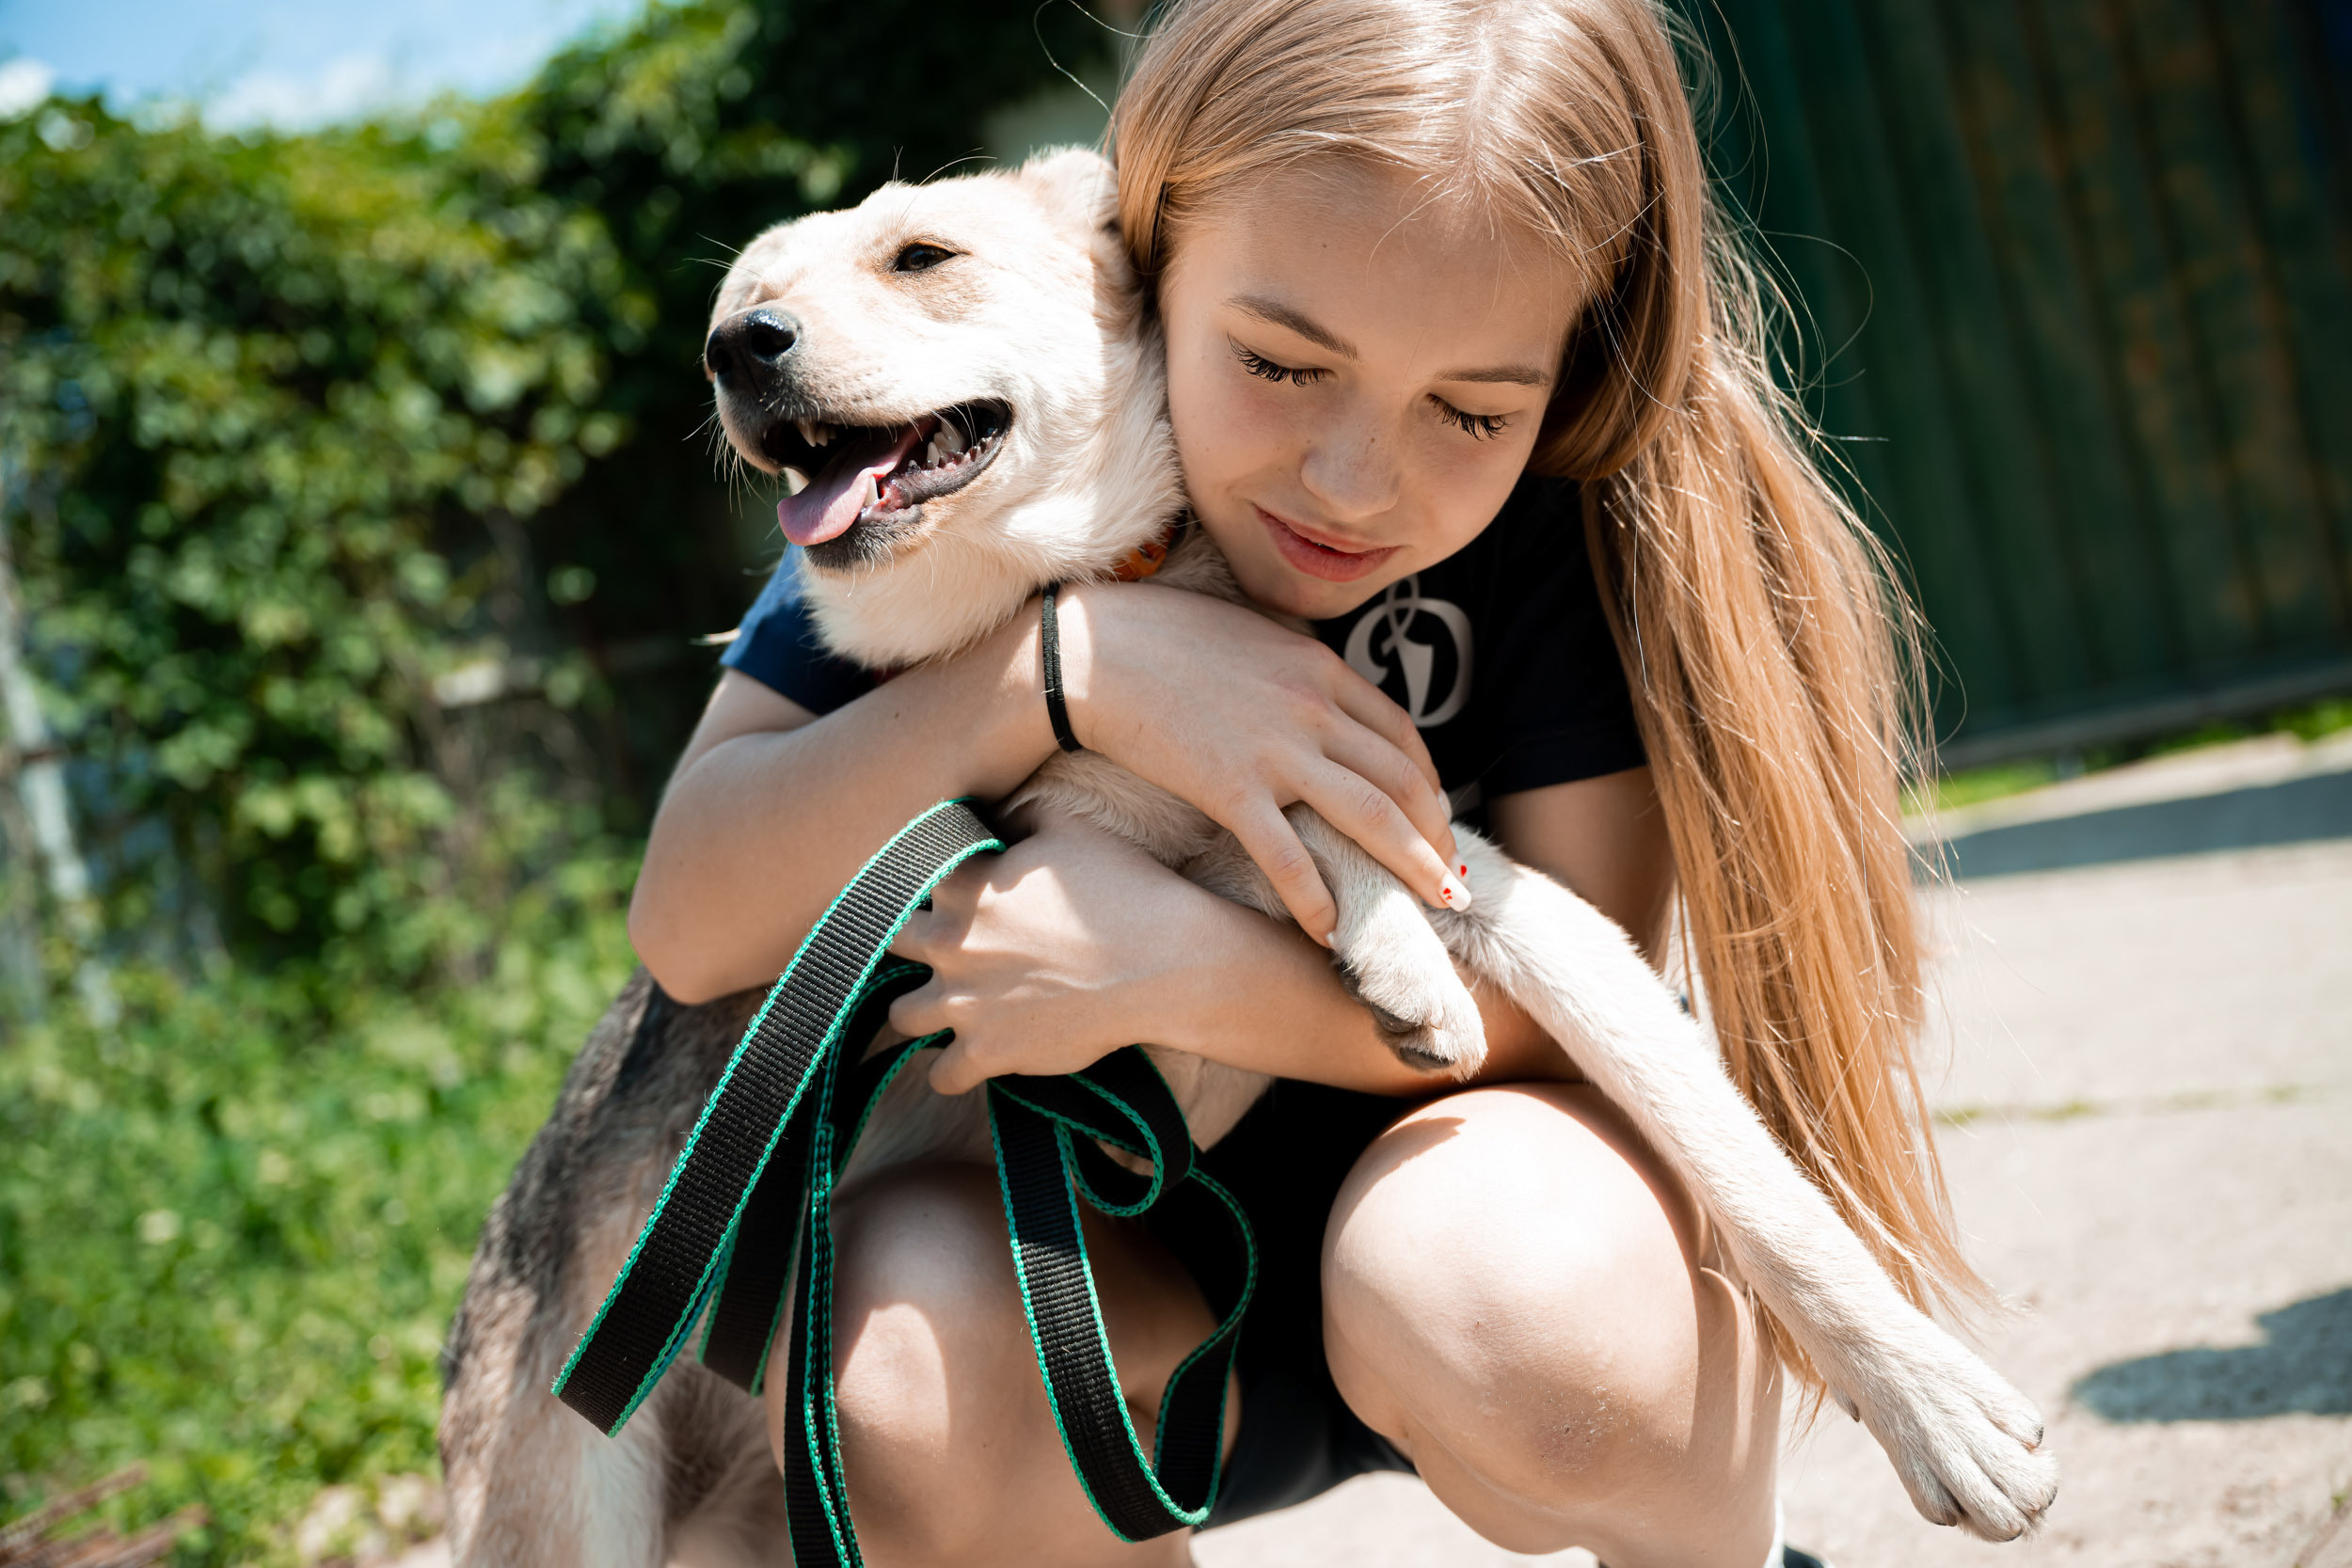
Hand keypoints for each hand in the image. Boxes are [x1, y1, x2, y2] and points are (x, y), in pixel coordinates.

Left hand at [889, 813, 1211, 1094]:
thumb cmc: (1123, 888)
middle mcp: (950, 942)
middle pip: (888, 943)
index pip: (908, 881)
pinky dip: (951, 1072)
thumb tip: (1001, 815)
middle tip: (942, 950)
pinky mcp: (987, 1051)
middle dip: (909, 945)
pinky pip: (942, 1076)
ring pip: (900, 1014)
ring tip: (944, 1008)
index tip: (949, 895)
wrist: (1163, 962)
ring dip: (919, 1011)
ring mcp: (963, 1002)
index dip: (929, 888)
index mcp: (964, 884)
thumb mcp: (1070, 828)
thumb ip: (1020, 817)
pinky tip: (965, 1062)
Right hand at [1054, 581, 1462, 943]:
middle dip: (1438, 836)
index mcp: (1320, 669)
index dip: (1430, 783)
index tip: (1436, 818)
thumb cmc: (1160, 636)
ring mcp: (1276, 751)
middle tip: (1453, 879)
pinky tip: (1330, 931)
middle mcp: (1313, 709)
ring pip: (1370, 819)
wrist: (1090, 651)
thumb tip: (1321, 701)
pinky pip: (1289, 857)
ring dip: (1413, 868)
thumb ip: (1295, 670)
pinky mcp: (1231, 789)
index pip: (1401, 734)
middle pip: (1402, 781)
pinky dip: (1317, 899)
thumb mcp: (1250, 636)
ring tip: (1436, 907)